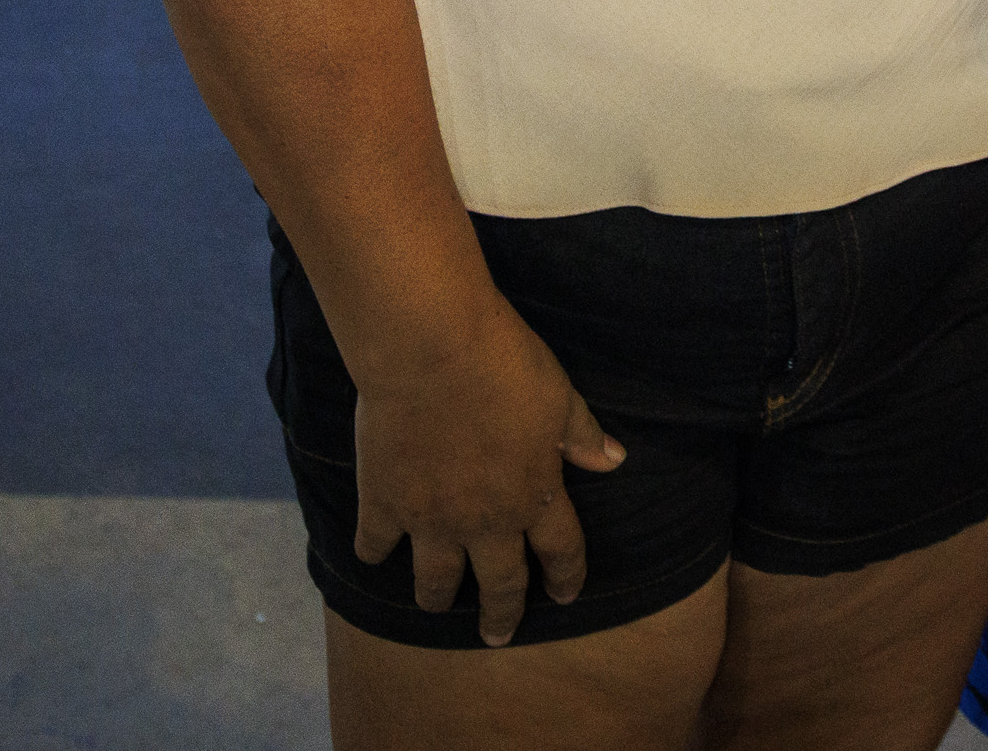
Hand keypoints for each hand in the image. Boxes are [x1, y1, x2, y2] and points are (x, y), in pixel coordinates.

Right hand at [349, 289, 625, 646]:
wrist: (432, 350)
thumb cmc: (505, 365)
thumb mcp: (559, 397)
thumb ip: (582, 434)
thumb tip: (614, 460)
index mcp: (536, 496)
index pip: (560, 551)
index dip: (566, 577)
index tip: (564, 596)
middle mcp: (486, 522)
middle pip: (500, 585)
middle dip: (502, 615)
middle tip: (498, 636)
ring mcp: (431, 520)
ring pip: (435, 581)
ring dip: (438, 598)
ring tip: (435, 605)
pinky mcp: (383, 504)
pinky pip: (375, 545)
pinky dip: (373, 552)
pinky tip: (373, 553)